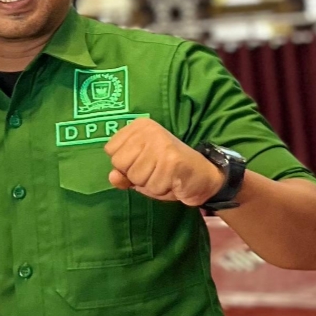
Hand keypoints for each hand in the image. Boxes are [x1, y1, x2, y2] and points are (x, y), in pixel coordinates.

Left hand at [103, 118, 224, 206]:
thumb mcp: (140, 171)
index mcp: (139, 126)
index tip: (144, 161)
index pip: (110, 150)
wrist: (204, 175)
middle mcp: (149, 130)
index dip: (124, 164)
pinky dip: (162, 189)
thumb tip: (113, 177)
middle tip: (156, 171)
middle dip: (135, 175)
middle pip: (119, 163)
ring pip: (135, 176)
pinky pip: (152, 186)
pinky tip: (173, 180)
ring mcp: (160, 144)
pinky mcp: (172, 160)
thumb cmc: (167, 172)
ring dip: (149, 183)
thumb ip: (122, 173)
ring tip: (165, 176)